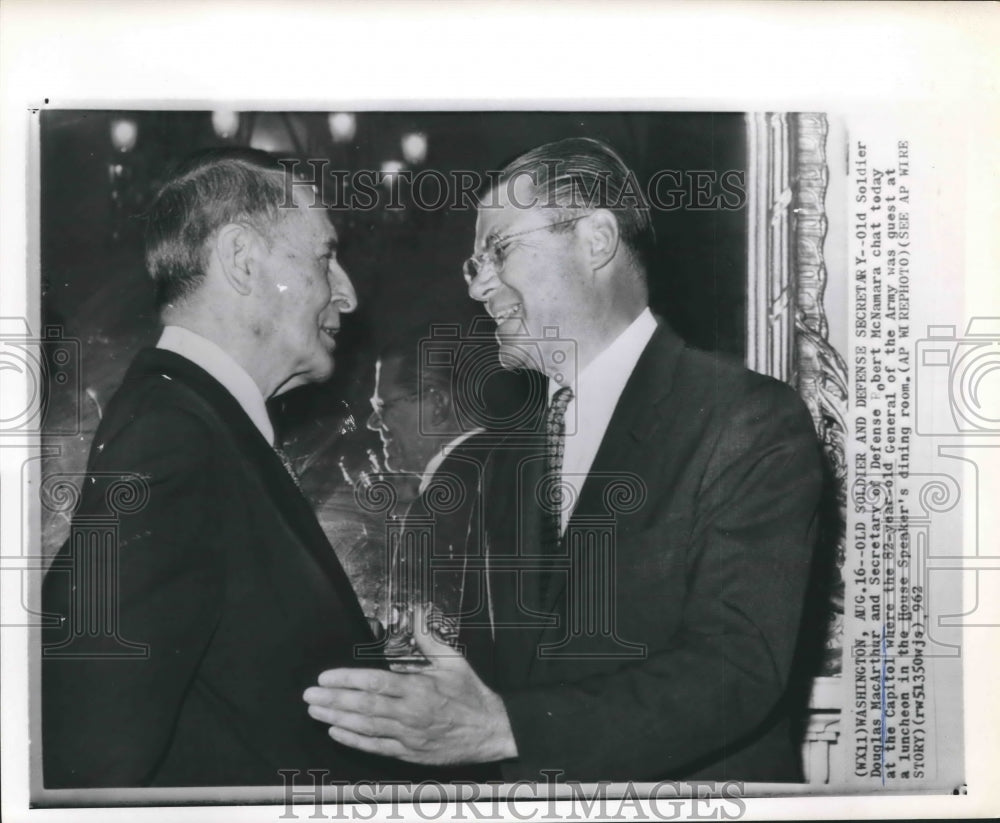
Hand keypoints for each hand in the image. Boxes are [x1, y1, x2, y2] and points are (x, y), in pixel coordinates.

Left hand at [303, 604, 516, 764]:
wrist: (491, 731)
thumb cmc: (472, 695)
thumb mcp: (454, 661)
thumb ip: (430, 640)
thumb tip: (416, 614)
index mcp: (419, 688)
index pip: (375, 682)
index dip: (347, 679)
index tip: (326, 676)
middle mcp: (410, 713)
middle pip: (364, 705)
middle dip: (333, 699)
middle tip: (309, 694)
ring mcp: (408, 735)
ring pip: (365, 727)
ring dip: (337, 718)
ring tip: (315, 711)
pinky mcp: (409, 753)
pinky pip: (376, 747)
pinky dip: (355, 740)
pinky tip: (337, 732)